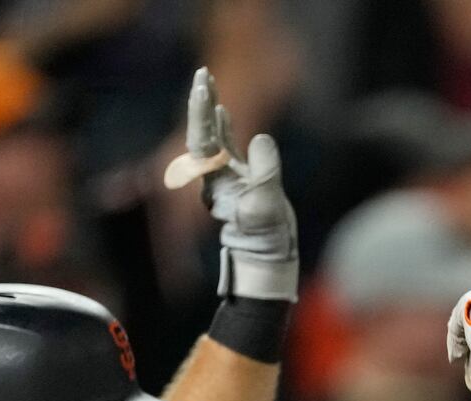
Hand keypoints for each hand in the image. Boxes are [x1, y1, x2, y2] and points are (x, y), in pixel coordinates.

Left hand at [171, 68, 298, 300]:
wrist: (267, 257)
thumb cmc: (266, 236)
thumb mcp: (268, 204)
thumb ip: (264, 171)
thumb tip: (261, 138)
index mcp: (217, 181)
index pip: (204, 141)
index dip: (204, 114)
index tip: (205, 90)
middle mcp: (215, 176)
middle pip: (203, 133)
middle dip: (202, 103)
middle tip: (202, 73)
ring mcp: (225, 176)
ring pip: (212, 137)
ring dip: (210, 109)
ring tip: (208, 80)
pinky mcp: (238, 180)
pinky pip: (225, 147)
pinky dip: (223, 127)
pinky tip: (223, 109)